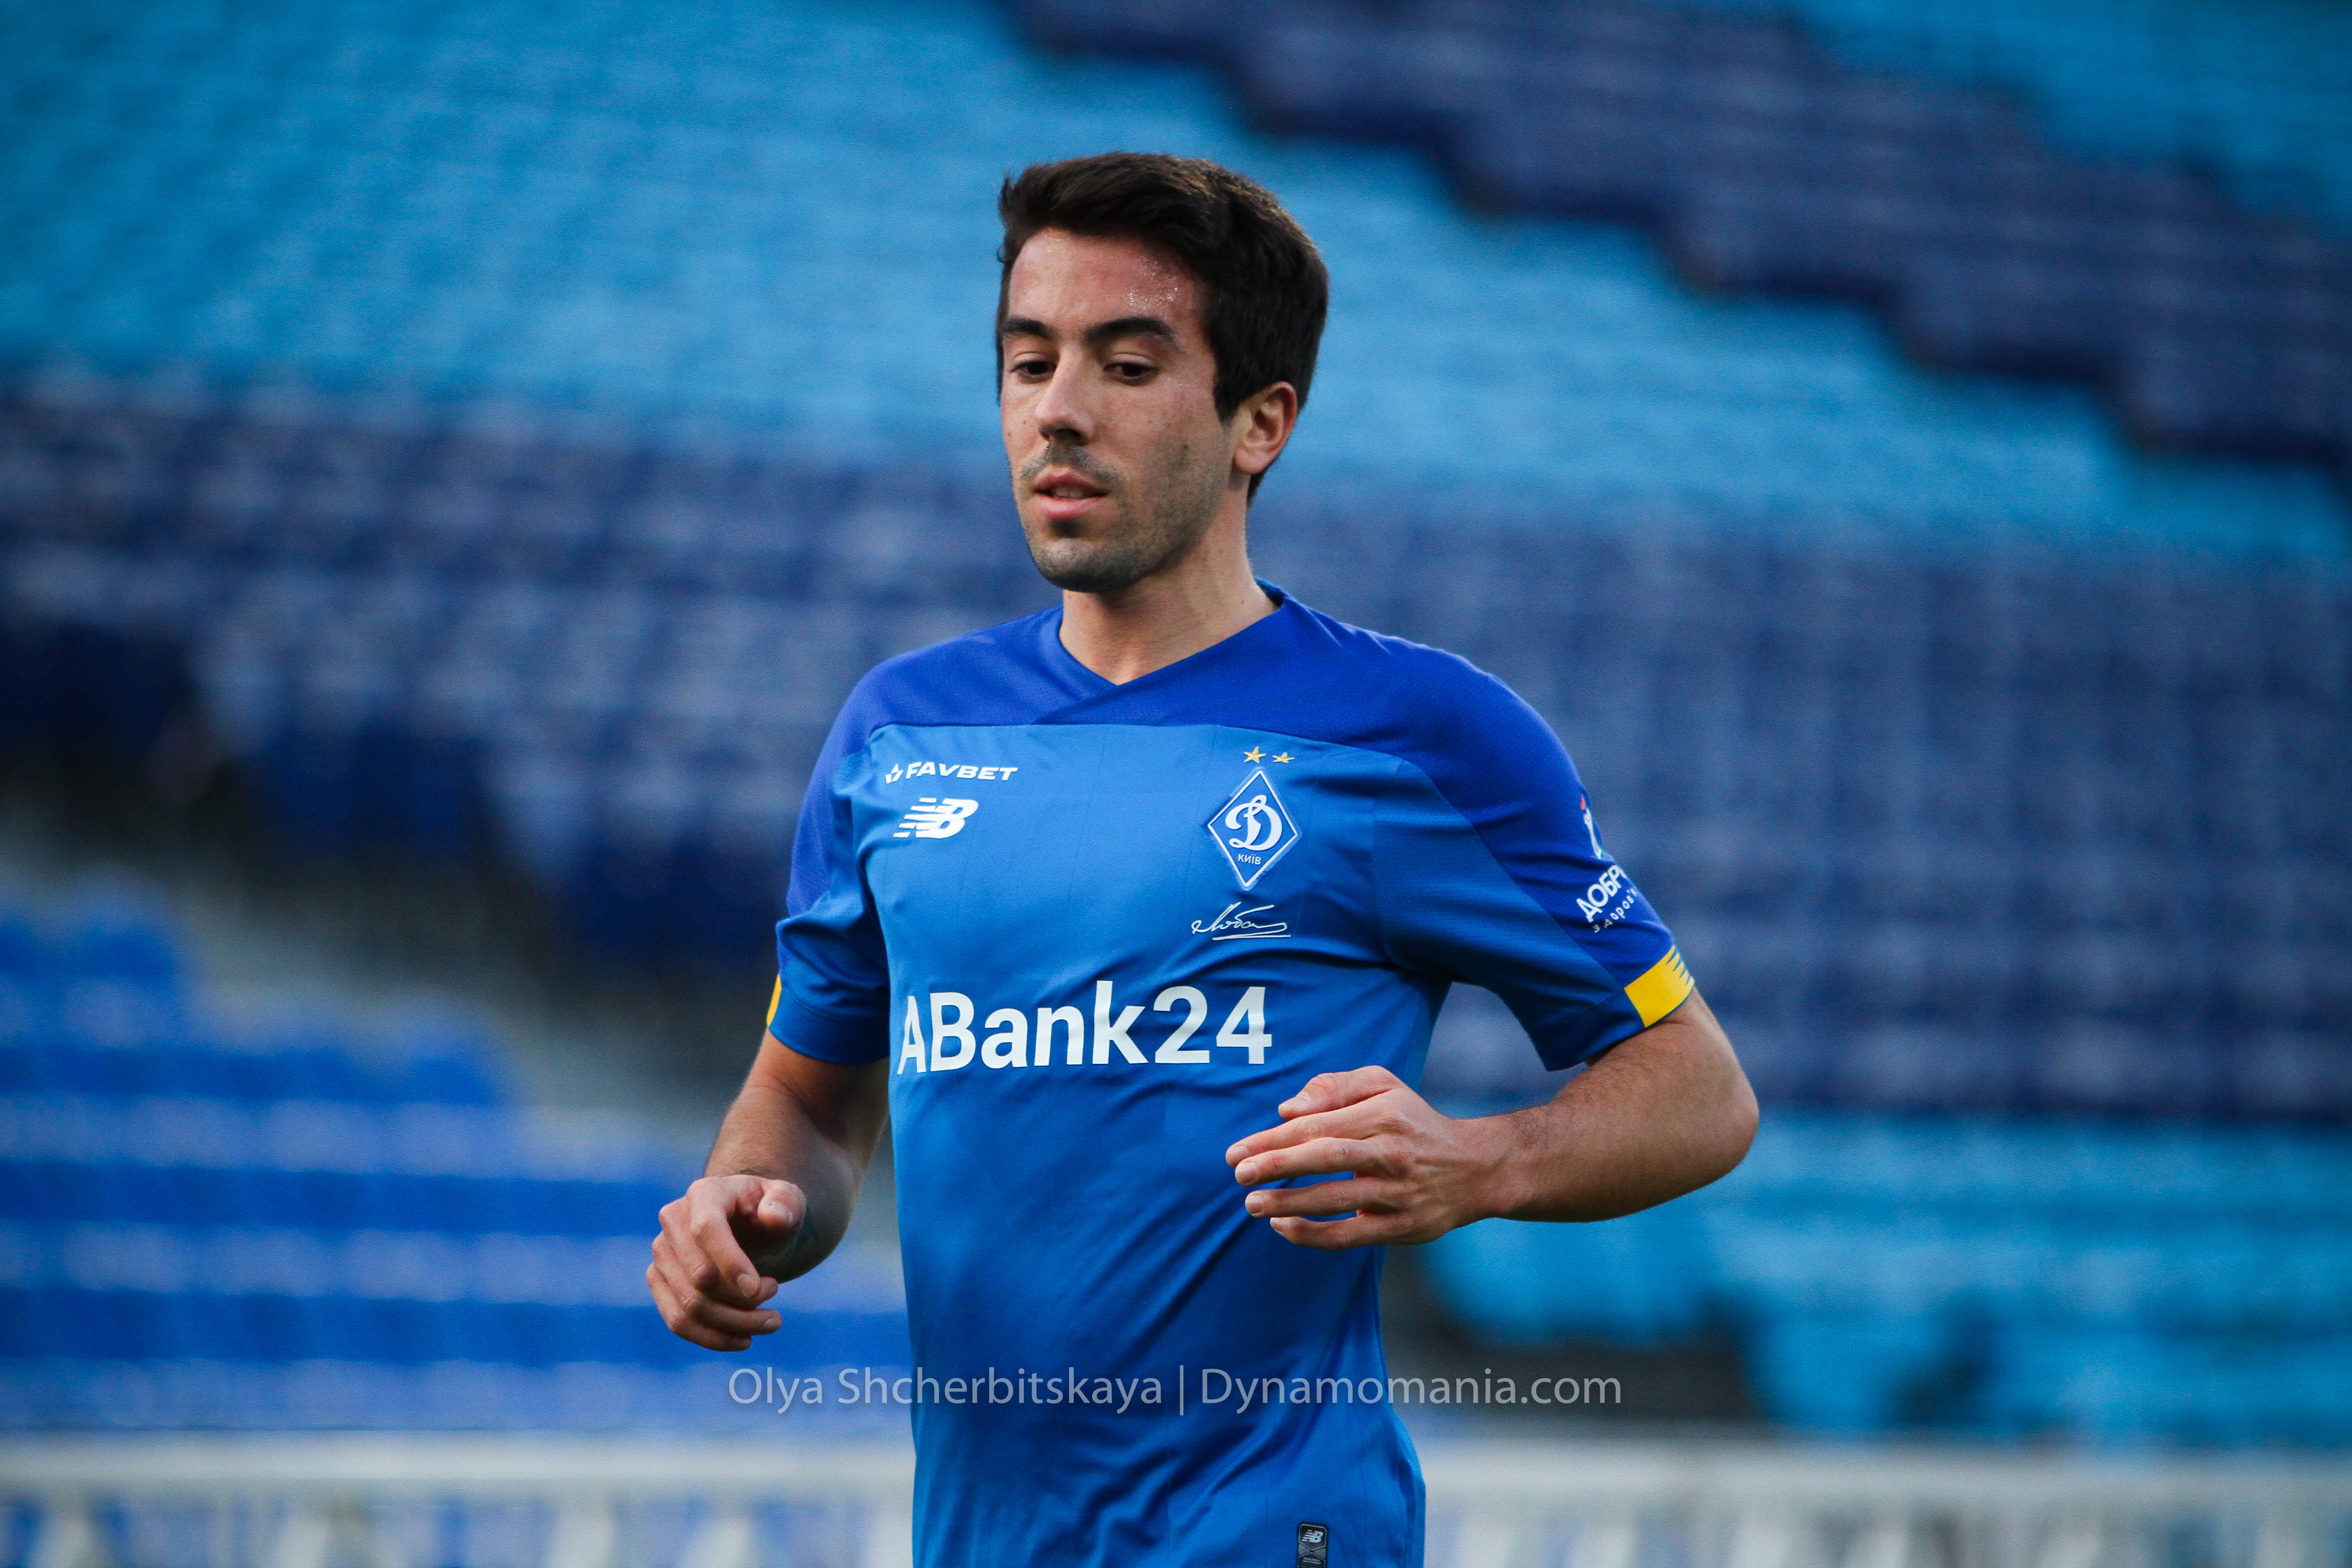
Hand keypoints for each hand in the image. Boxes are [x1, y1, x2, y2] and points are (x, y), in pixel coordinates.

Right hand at [648, 1174, 804, 1350]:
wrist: (748, 1224)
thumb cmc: (768, 1210)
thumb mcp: (787, 1199)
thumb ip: (785, 1203)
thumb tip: (774, 1217)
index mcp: (704, 1193)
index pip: (707, 1229)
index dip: (731, 1262)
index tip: (761, 1290)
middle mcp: (673, 1221)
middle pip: (699, 1276)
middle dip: (743, 1301)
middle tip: (776, 1298)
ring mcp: (662, 1253)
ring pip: (689, 1305)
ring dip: (733, 1324)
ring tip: (771, 1322)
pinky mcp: (659, 1281)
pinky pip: (677, 1321)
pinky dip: (711, 1337)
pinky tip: (744, 1339)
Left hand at [1225, 1066, 1503, 1248]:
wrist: (1475, 1168)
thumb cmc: (1414, 1122)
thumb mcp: (1383, 1085)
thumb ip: (1334, 1087)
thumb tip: (1287, 1109)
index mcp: (1383, 1114)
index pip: (1319, 1125)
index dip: (1273, 1139)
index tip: (1237, 1151)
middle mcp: (1391, 1153)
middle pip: (1325, 1157)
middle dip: (1277, 1166)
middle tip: (1238, 1174)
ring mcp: (1398, 1193)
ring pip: (1335, 1199)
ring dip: (1288, 1202)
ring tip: (1251, 1203)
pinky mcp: (1402, 1227)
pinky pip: (1351, 1235)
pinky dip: (1313, 1235)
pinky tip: (1282, 1227)